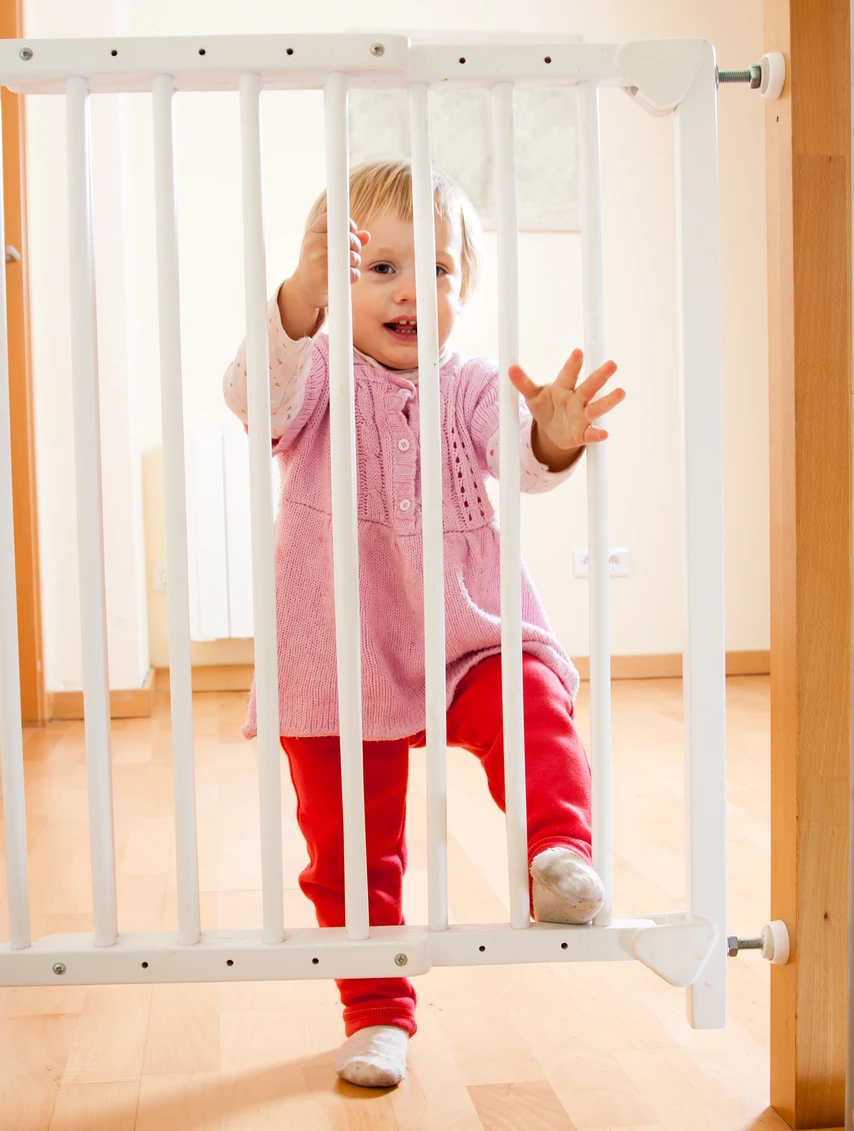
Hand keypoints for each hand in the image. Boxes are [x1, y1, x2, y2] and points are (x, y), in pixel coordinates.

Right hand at [291, 212, 370, 309]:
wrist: (304, 290)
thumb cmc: (318, 265)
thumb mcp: (325, 247)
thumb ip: (345, 239)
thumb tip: (366, 236)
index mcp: (312, 234)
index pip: (332, 219)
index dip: (347, 225)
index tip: (352, 232)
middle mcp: (313, 245)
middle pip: (346, 237)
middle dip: (356, 245)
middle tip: (353, 253)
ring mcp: (318, 261)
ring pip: (351, 256)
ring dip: (356, 262)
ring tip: (347, 267)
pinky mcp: (325, 278)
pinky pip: (351, 273)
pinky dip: (354, 276)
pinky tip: (346, 278)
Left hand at [508, 350, 625, 454]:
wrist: (553, 431)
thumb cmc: (546, 407)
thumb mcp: (532, 397)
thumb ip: (523, 383)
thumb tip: (510, 368)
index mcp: (563, 388)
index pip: (568, 374)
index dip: (573, 364)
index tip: (578, 352)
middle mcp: (577, 399)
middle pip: (589, 387)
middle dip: (600, 376)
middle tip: (612, 364)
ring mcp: (583, 416)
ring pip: (597, 408)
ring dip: (608, 401)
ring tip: (620, 392)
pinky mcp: (583, 434)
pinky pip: (591, 434)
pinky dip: (597, 434)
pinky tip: (604, 434)